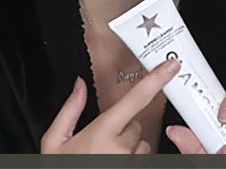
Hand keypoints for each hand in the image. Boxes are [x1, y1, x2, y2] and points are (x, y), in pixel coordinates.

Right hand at [41, 58, 179, 153]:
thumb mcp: (54, 141)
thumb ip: (69, 109)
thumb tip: (79, 84)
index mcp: (102, 133)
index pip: (135, 100)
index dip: (156, 80)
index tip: (171, 67)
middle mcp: (121, 149)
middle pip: (136, 126)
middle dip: (123, 129)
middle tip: (100, 144)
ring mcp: (132, 163)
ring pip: (141, 145)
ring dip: (129, 148)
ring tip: (105, 159)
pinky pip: (142, 160)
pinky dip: (131, 160)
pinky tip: (112, 163)